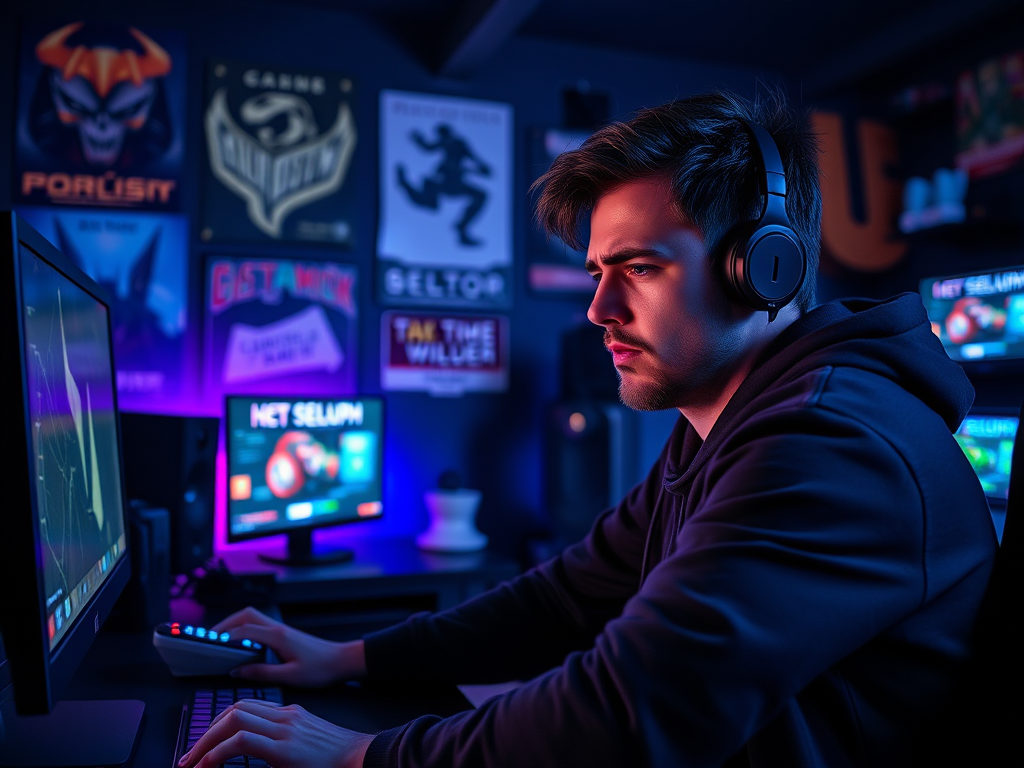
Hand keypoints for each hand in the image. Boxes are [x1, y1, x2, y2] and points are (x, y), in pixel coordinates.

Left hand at [177, 699, 372, 767]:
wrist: (362, 758)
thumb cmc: (337, 758)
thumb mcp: (306, 746)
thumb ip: (281, 746)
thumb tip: (257, 756)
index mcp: (289, 715)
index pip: (245, 707)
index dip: (219, 724)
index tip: (205, 745)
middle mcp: (285, 716)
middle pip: (234, 709)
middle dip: (206, 732)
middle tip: (190, 756)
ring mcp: (284, 728)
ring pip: (233, 719)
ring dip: (206, 742)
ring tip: (193, 762)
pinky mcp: (284, 747)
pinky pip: (241, 741)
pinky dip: (218, 753)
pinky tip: (208, 766)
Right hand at [212, 606, 365, 686]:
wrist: (342, 661)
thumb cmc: (321, 669)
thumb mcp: (290, 676)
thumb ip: (261, 673)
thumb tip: (237, 671)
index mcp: (278, 636)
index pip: (244, 630)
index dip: (225, 636)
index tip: (210, 644)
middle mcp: (278, 628)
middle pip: (246, 614)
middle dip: (226, 623)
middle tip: (210, 637)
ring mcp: (282, 629)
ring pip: (253, 617)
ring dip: (235, 624)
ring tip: (220, 639)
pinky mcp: (285, 634)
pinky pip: (260, 625)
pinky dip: (245, 629)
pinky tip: (241, 643)